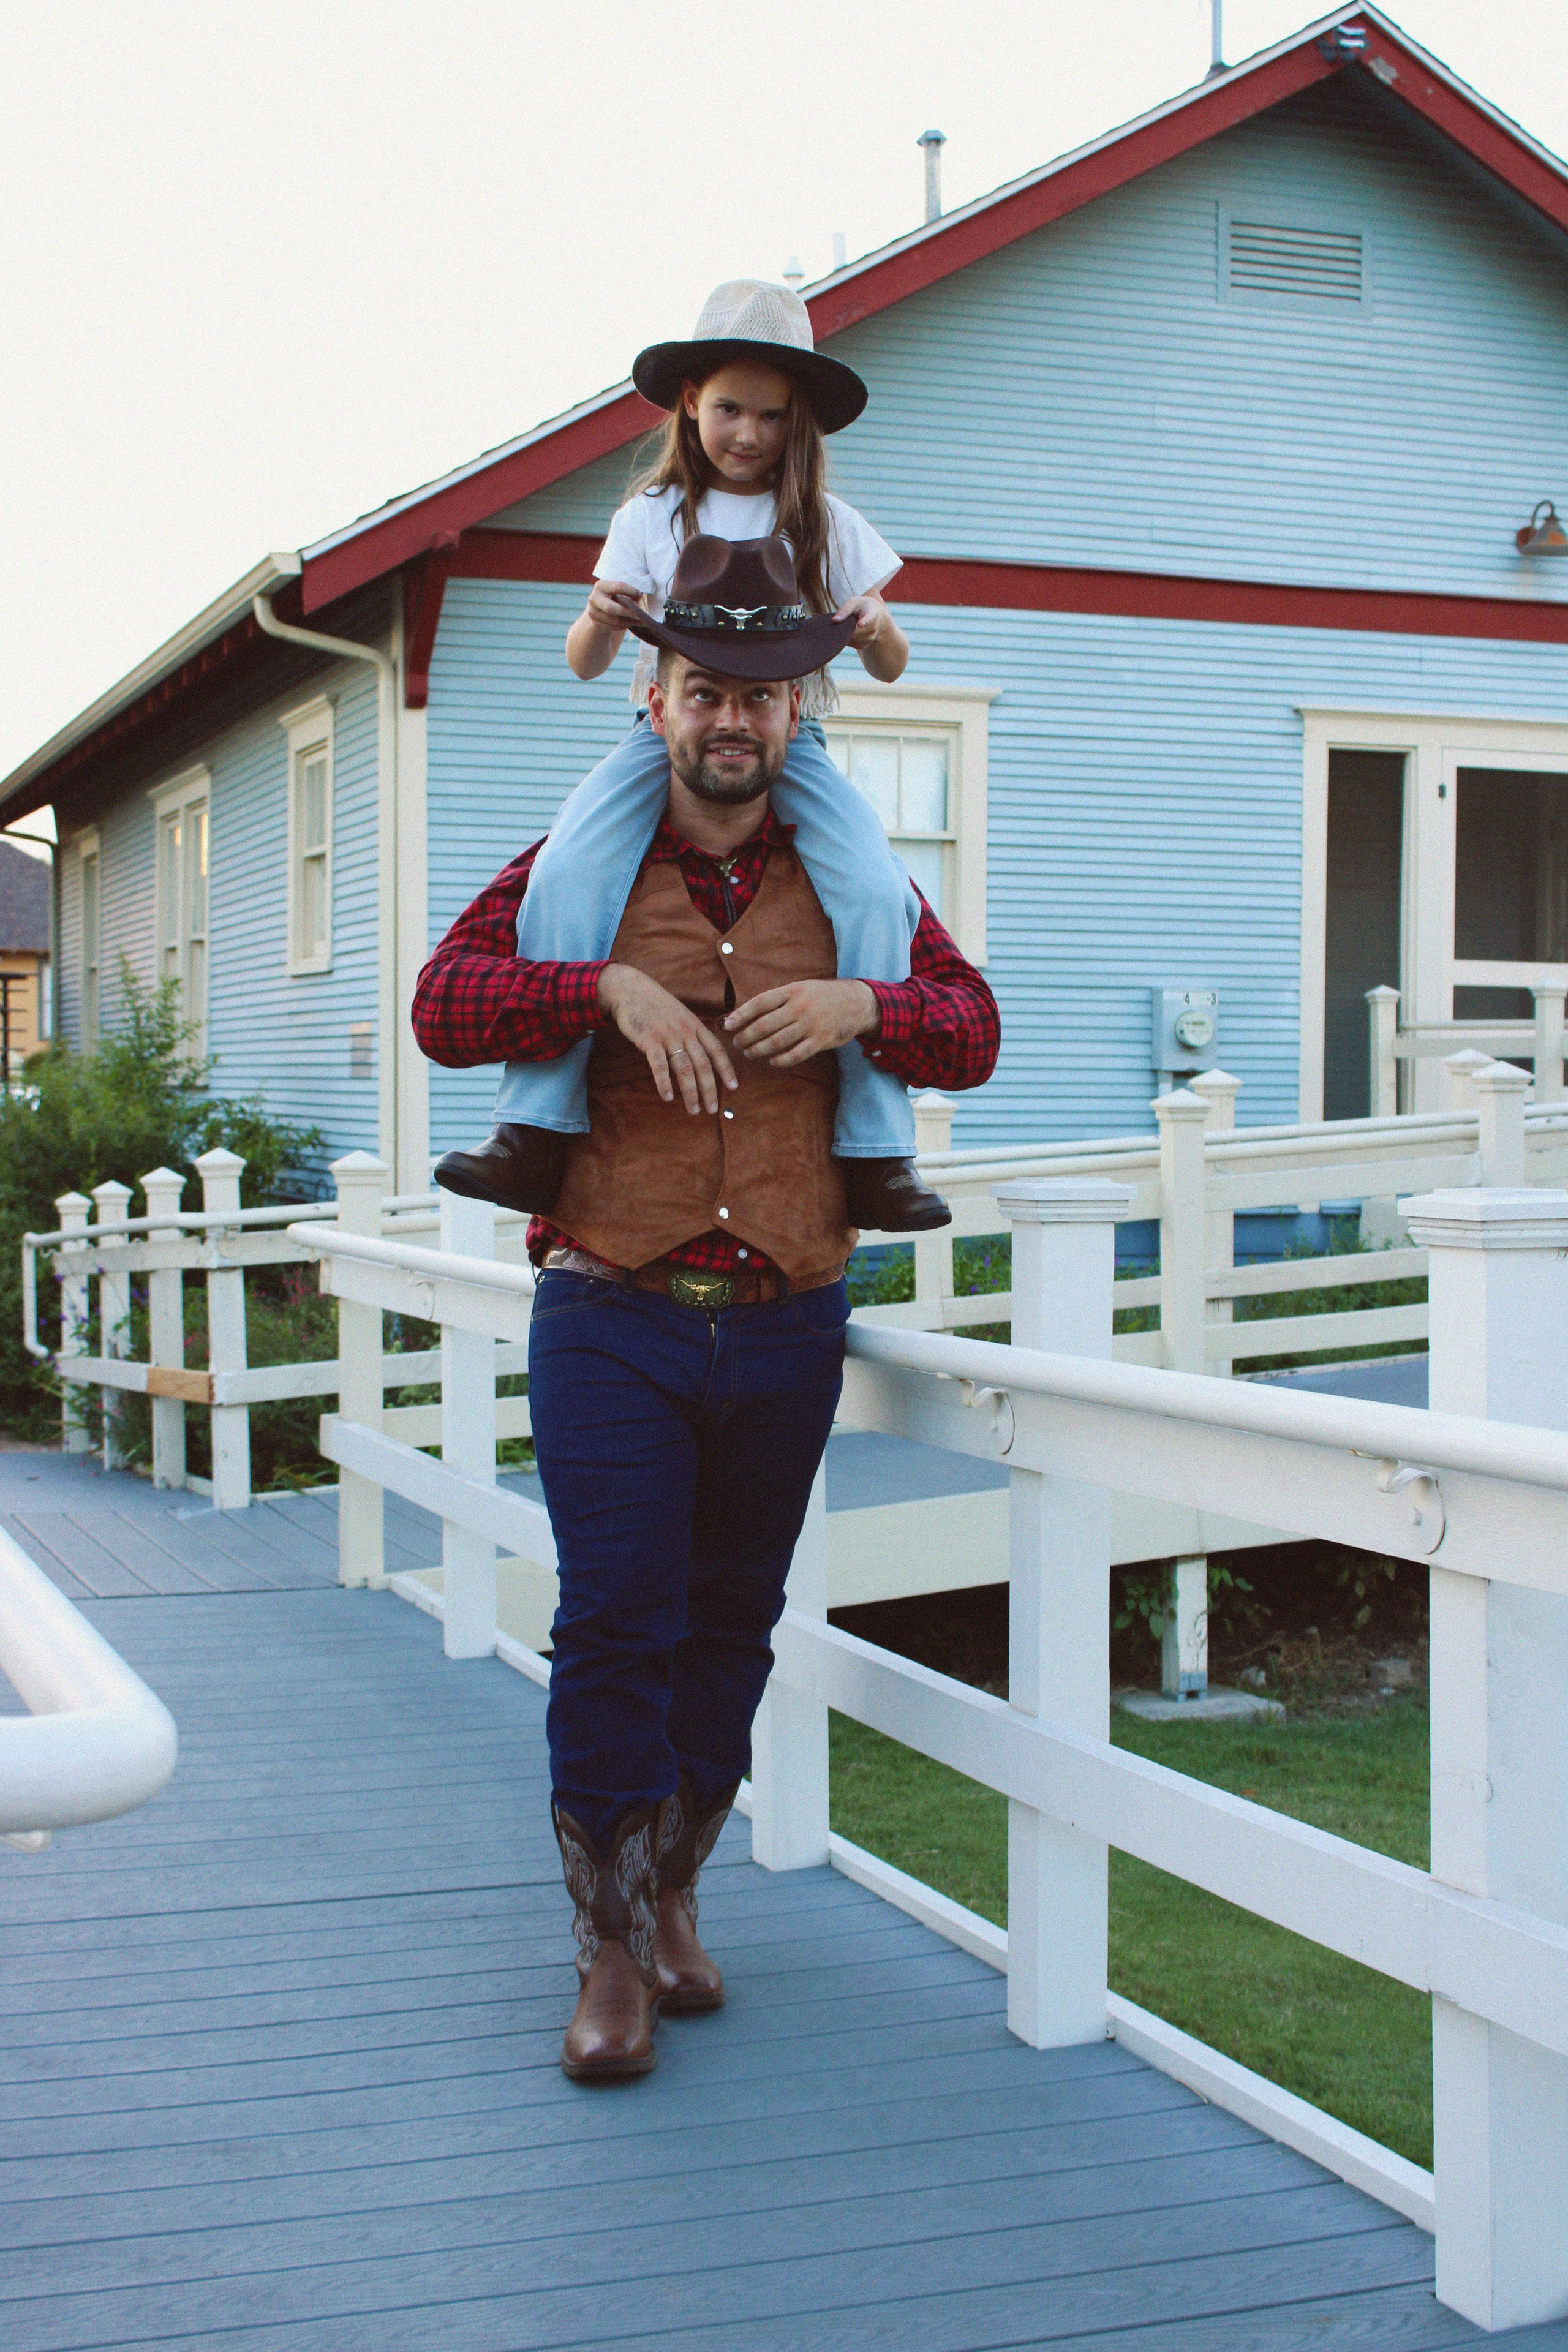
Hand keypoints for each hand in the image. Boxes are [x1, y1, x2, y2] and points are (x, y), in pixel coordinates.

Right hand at [584, 578, 645, 635]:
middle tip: (640, 615)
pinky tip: (631, 623)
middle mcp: (594, 598)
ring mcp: (593, 612)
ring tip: (640, 621)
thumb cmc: (615, 598)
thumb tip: (637, 604)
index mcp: (601, 585)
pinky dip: (624, 626)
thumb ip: (628, 595)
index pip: (618, 587)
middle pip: (611, 608)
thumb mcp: (619, 592)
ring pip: (614, 620)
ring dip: (629, 621)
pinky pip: (613, 627)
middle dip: (628, 612)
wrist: (600, 610)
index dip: (631, 591)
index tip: (640, 595)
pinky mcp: (595, 623)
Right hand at [597, 964, 737, 1112]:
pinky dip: (664, 1083)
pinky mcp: (649, 1039)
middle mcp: (686, 1031)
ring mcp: (668, 1035)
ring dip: (691, 1092)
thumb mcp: (680, 1015)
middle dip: (710, 1089)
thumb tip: (699, 1055)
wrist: (630, 990)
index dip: (726, 1069)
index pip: (717, 1050)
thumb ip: (691, 1033)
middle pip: (703, 1064)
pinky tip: (668, 1097)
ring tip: (694, 1109)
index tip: (733, 1087)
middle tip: (713, 1109)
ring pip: (684, 1068)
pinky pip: (660, 1065)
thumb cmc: (655, 1006)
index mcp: (695, 1026)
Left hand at [724, 979, 878, 1068]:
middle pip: (764, 1025)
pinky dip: (781, 1060)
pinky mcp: (821, 1040)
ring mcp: (811, 1024)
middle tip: (737, 1043)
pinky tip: (772, 1061)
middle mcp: (800, 1007)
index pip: (759, 1003)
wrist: (857, 1002)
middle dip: (746, 1036)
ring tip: (749, 1053)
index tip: (727, 1025)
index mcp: (792, 990)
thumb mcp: (801, 988)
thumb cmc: (822, 996)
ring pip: (776, 1042)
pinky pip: (796, 1054)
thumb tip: (747, 1012)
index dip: (741, 1015)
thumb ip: (778, 999)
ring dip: (758, 1050)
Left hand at [833, 592, 887, 650]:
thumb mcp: (853, 603)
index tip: (860, 624)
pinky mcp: (866, 644)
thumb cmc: (860, 606)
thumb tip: (834, 620)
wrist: (873, 614)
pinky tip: (847, 632)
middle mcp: (874, 627)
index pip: (869, 618)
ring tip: (846, 626)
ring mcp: (871, 637)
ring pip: (854, 640)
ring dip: (846, 635)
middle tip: (840, 624)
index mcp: (872, 613)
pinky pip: (853, 645)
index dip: (864, 622)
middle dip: (846, 630)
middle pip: (857, 632)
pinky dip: (848, 640)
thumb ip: (844, 610)